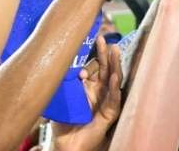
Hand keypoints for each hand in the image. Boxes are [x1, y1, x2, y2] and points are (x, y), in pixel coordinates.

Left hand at [50, 36, 122, 150]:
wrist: (66, 143)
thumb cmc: (64, 121)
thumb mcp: (63, 97)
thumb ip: (65, 82)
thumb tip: (62, 65)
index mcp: (90, 86)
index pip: (96, 66)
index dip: (92, 56)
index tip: (88, 43)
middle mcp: (100, 91)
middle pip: (106, 69)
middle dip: (106, 53)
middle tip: (104, 38)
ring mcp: (107, 101)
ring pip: (114, 79)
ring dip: (115, 65)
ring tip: (115, 51)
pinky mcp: (110, 113)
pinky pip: (114, 98)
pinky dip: (114, 87)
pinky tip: (113, 77)